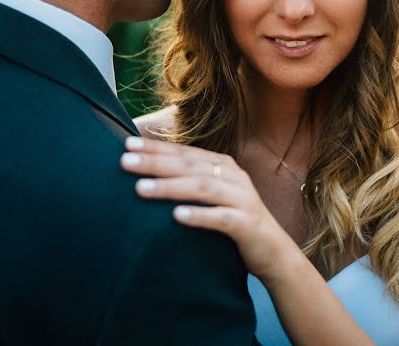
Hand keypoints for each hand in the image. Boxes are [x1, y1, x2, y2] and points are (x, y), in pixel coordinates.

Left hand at [120, 136, 297, 281]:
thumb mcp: (214, 196)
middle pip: (189, 166)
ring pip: (202, 187)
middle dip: (155, 162)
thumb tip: (148, 174)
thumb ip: (191, 182)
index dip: (156, 148)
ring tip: (141, 189)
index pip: (184, 153)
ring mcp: (242, 199)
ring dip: (170, 187)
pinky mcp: (247, 224)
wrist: (274, 253)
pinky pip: (221, 218)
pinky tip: (176, 216)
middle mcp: (233, 177)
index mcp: (223, 166)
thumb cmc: (235, 222)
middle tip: (124, 162)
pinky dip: (198, 215)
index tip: (126, 145)